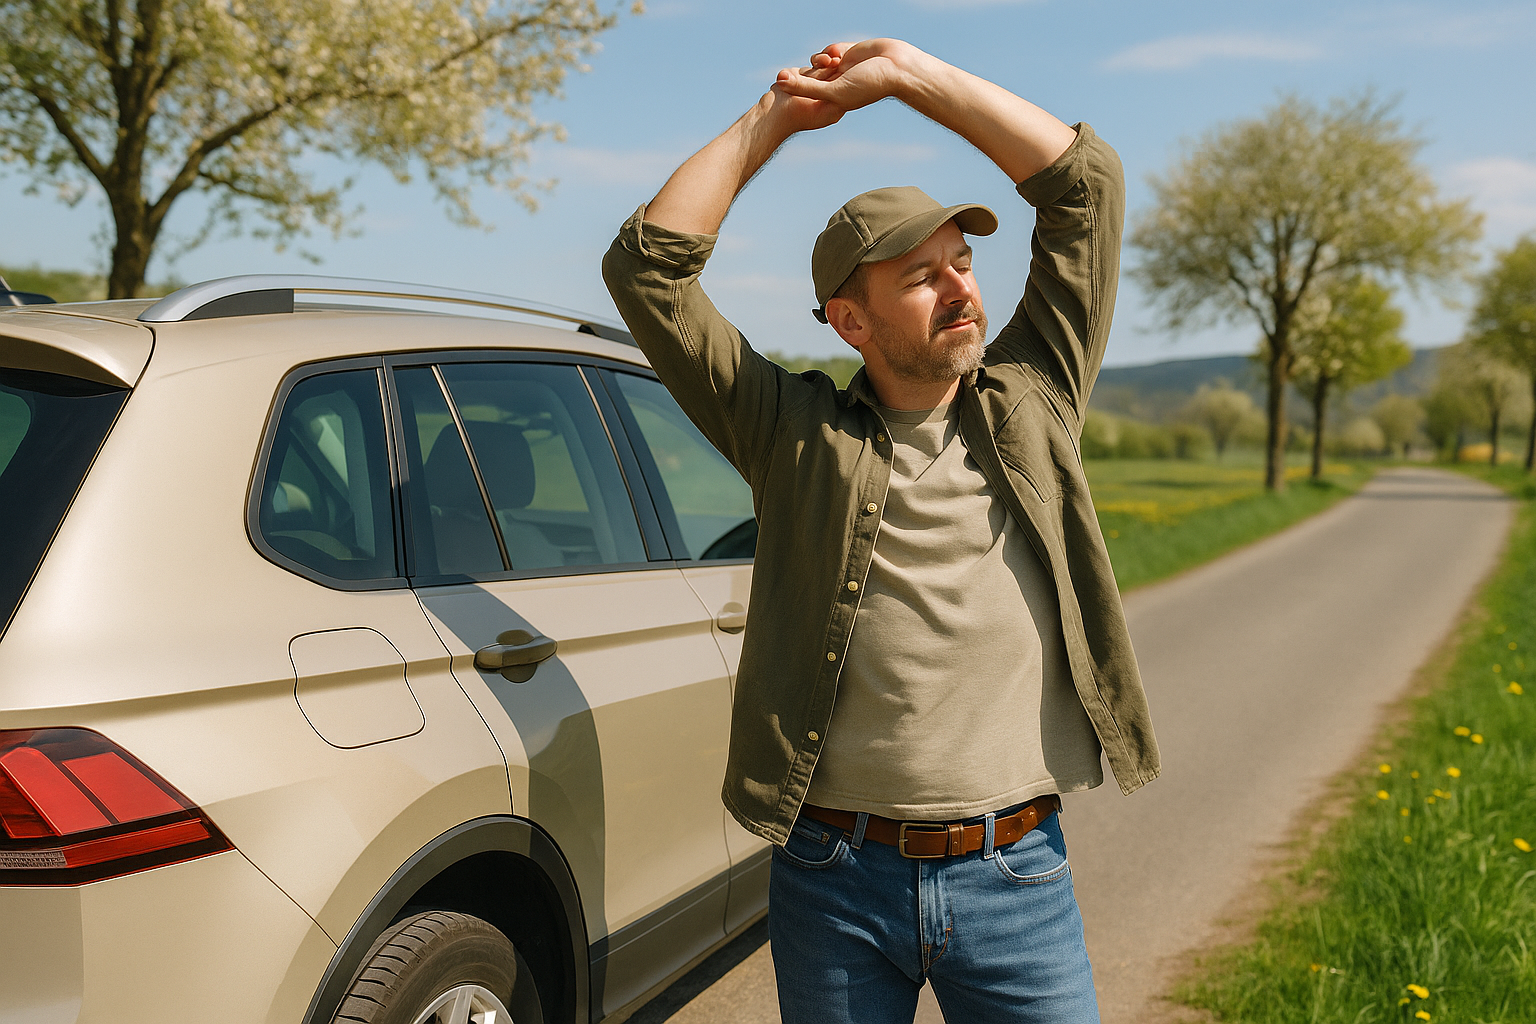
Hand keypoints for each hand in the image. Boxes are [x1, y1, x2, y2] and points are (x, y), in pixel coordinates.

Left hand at [774, 39, 926, 112]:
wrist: (897, 66)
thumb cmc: (869, 85)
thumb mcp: (833, 90)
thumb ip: (806, 87)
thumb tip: (779, 81)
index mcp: (831, 103)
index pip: (804, 97)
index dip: (793, 90)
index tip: (781, 87)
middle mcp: (834, 88)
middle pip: (807, 80)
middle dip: (803, 75)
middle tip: (797, 73)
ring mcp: (839, 71)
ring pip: (815, 65)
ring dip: (818, 62)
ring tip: (831, 63)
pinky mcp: (845, 54)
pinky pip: (826, 52)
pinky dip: (827, 52)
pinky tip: (837, 55)